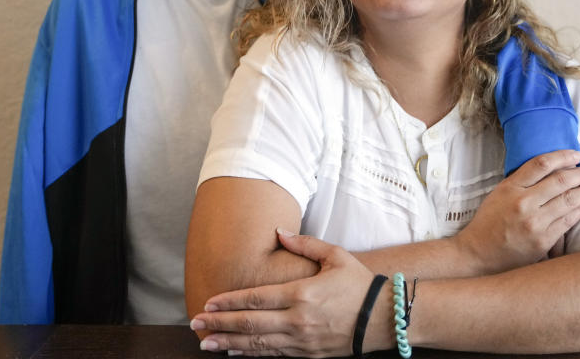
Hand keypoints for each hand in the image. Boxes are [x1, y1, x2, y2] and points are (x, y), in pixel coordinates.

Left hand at [190, 229, 377, 356]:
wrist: (383, 318)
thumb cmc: (359, 283)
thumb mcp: (335, 255)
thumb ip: (304, 244)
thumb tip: (279, 232)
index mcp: (302, 294)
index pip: (256, 298)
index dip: (229, 301)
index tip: (209, 302)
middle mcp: (298, 320)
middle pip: (249, 323)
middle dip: (219, 324)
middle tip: (195, 323)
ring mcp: (302, 340)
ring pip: (257, 344)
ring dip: (228, 343)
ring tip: (205, 343)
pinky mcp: (308, 354)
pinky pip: (273, 356)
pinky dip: (251, 354)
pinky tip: (234, 353)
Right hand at [453, 149, 579, 273]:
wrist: (479, 254)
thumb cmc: (489, 222)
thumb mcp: (499, 194)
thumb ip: (522, 182)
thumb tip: (553, 170)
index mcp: (510, 188)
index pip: (541, 164)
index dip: (563, 156)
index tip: (576, 155)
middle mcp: (523, 203)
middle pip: (560, 181)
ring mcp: (534, 223)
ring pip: (568, 201)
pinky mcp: (543, 241)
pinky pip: (568, 221)